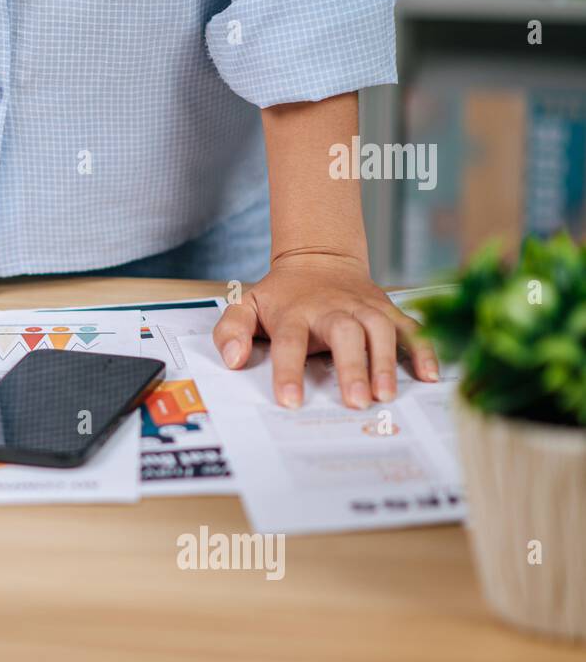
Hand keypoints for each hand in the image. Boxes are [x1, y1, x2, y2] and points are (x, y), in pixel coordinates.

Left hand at [211, 252, 439, 408]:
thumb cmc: (282, 295)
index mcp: (295, 313)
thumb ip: (232, 330)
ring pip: (379, 329)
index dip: (289, 371)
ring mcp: (363, 308)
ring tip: (386, 395)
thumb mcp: (245, 305)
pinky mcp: (387, 310)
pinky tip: (430, 375)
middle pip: (344, 333)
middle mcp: (333, 309)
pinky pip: (409, 327)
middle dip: (352, 367)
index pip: (289, 342)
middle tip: (356, 401)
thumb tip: (233, 359)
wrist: (318, 259)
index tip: (290, 401)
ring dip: (386, 362)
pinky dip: (423, 348)